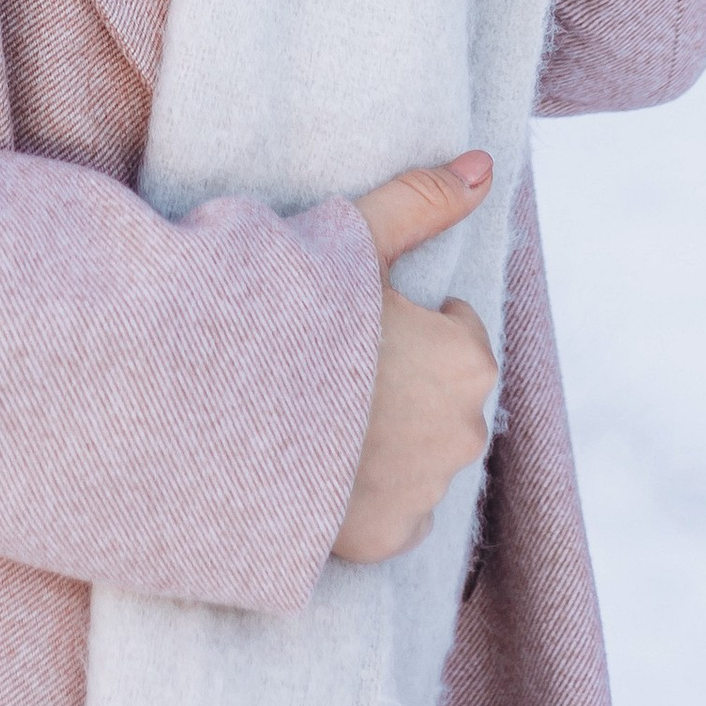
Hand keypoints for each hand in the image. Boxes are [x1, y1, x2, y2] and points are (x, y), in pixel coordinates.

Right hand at [330, 152, 500, 566]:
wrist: (221, 411)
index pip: (455, 331)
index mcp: (467, 360)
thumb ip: (421, 202)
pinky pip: (393, 516)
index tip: (357, 325)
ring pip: (419, 456)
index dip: (404, 322)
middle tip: (332, 368)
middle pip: (440, 397)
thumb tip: (483, 165)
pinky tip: (322, 469)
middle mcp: (464, 434)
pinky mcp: (385, 540)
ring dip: (385, 441)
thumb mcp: (355, 242)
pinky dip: (367, 498)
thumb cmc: (294, 318)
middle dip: (403, 385)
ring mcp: (426, 494)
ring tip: (317, 416)